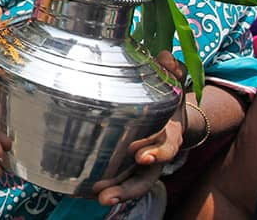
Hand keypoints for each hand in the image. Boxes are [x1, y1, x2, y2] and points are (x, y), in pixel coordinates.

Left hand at [92, 50, 186, 205]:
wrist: (171, 115)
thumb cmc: (167, 97)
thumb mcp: (173, 82)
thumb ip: (171, 70)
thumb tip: (167, 57)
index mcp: (170, 135)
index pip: (167, 147)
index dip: (157, 153)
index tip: (142, 157)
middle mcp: (156, 155)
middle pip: (145, 177)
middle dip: (128, 188)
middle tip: (107, 195)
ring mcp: (142, 165)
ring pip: (131, 184)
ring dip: (115, 193)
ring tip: (97, 198)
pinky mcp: (126, 166)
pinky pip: (118, 180)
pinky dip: (106, 187)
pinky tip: (82, 191)